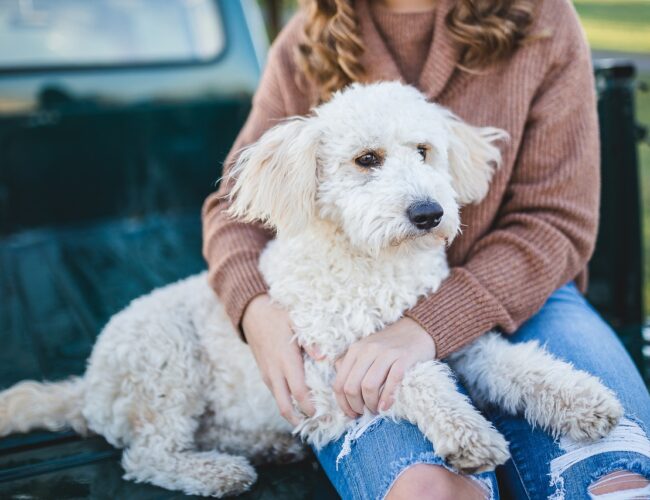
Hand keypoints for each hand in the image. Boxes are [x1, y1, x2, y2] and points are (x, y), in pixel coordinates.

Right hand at [242, 294, 314, 424]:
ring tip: (311, 418)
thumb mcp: (296, 321)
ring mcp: (267, 374)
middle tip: (317, 425)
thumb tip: (324, 357)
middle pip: (285, 406)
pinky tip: (299, 403)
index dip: (309, 407)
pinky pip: (276, 393)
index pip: (298, 392)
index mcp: (286, 360)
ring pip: (279, 402)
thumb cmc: (278, 316)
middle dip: (299, 419)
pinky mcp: (264, 374)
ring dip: (293, 413)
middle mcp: (275, 372)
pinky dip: (287, 402)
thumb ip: (310, 340)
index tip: (323, 415)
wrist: (252, 314)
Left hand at [331, 317, 434, 416]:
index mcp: (355, 350)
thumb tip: (341, 389)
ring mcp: (385, 353)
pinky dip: (387, 398)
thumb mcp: (365, 351)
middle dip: (356, 406)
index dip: (343, 404)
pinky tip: (386, 406)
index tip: (352, 414)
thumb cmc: (389, 347)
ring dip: (371, 405)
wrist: (417, 330)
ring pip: (368, 386)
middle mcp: (367, 350)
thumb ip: (350, 365)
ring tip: (376, 410)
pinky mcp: (403, 357)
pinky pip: (392, 381)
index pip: (339, 383)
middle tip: (365, 413)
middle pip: (351, 387)